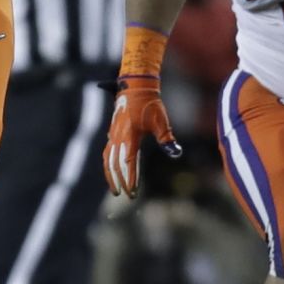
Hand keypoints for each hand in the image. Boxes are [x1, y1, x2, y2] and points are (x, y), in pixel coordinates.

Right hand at [102, 76, 181, 197]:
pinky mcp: (112, 133)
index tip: (133, 191)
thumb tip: (176, 153)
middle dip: (120, 182)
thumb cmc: (150, 105)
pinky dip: (108, 165)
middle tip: (126, 195)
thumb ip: (167, 139)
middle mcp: (118, 138)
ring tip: (115, 189)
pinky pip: (107, 153)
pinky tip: (110, 171)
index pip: (128, 163)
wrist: (135, 88)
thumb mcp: (161, 122)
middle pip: (115, 165)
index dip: (130, 179)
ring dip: (111, 176)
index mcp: (130, 136)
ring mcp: (113, 135)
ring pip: (108, 160)